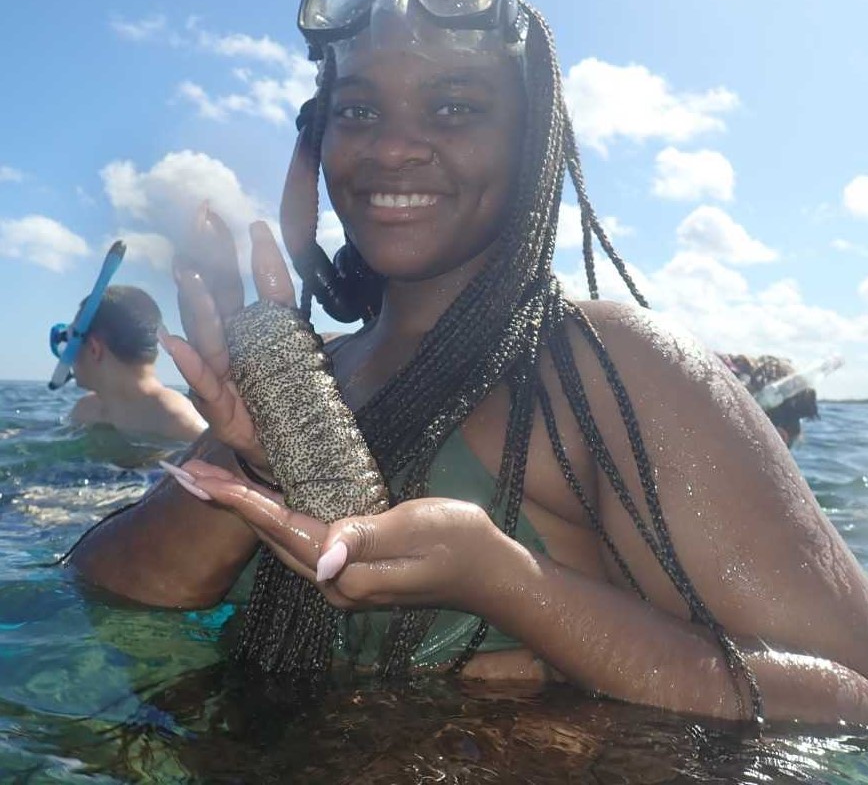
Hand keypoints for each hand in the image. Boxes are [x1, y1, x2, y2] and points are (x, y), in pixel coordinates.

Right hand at [161, 205, 297, 467]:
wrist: (287, 447)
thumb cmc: (291, 398)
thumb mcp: (303, 355)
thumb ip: (287, 315)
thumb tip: (276, 281)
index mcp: (265, 327)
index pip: (266, 285)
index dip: (263, 258)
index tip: (257, 225)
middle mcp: (239, 341)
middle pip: (226, 294)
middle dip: (215, 259)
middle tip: (204, 221)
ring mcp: (225, 370)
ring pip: (210, 332)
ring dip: (200, 306)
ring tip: (190, 278)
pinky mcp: (217, 404)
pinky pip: (205, 382)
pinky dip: (191, 363)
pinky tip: (177, 343)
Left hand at [166, 459, 505, 615]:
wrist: (490, 572)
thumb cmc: (459, 542)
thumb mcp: (418, 529)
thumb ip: (367, 538)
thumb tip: (322, 556)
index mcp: (346, 573)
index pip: (281, 529)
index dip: (239, 500)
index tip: (198, 477)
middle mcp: (335, 582)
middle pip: (271, 537)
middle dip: (229, 504)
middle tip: (188, 474)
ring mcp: (344, 580)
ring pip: (282, 540)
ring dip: (247, 511)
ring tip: (214, 485)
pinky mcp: (354, 569)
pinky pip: (302, 540)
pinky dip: (275, 518)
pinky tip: (267, 504)